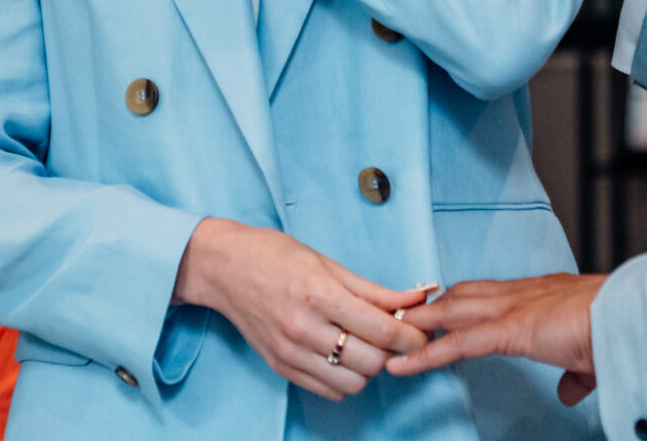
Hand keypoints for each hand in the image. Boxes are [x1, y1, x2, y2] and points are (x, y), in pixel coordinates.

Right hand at [172, 219, 431, 400]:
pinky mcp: (280, 366)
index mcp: (319, 293)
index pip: (382, 330)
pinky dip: (346, 379)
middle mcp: (304, 327)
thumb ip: (374, 290)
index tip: (424, 331)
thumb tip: (418, 298)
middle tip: (398, 336)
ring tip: (369, 346)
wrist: (222, 268)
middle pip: (372, 362)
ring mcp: (290, 352)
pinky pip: (329, 390)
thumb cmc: (275, 255)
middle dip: (394, 352)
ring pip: (353, 382)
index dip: (412, 336)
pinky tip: (345, 357)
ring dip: (371, 368)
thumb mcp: (328, 263)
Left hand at [383, 273, 605, 405]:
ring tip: (387, 338)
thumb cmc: (622, 333)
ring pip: (451, 311)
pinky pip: (457, 342)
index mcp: (542, 295)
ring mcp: (514, 307)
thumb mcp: (592, 357)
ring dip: (418, 324)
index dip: (461, 301)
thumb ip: (574, 373)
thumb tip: (567, 391)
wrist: (635, 320)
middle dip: (429, 306)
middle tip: (399, 319)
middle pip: (461, 293)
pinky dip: (426, 354)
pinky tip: (402, 366)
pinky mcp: (511, 329)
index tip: (438, 311)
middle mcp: (522, 293)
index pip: (489, 293)